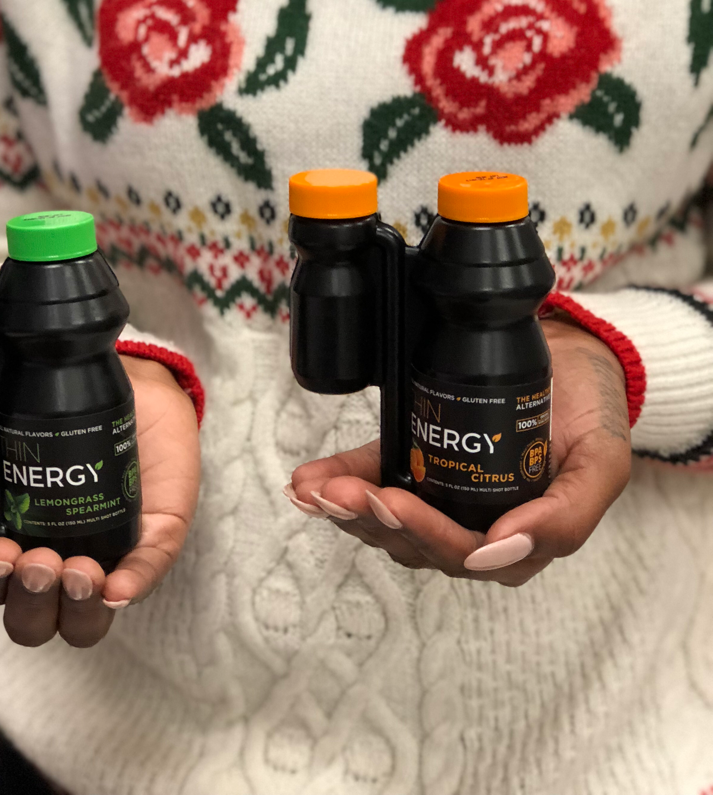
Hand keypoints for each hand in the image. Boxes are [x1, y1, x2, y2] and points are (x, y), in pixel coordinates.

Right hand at [0, 355, 199, 645]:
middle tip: (37, 561)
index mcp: (14, 542)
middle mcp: (57, 561)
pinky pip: (147, 576)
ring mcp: (108, 557)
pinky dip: (131, 586)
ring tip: (77, 570)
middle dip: (30, 602)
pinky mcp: (155, 539)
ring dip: (77, 609)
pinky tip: (117, 586)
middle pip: (33, 623)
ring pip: (87, 622)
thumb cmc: (54, 414)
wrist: (125, 378)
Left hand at [288, 317, 630, 585]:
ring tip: (315, 489)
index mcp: (520, 540)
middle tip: (342, 495)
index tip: (389, 500)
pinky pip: (373, 478)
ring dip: (347, 507)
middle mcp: (476, 529)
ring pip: (386, 520)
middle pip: (414, 541)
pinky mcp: (416, 461)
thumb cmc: (592, 412)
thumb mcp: (604, 463)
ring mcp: (442, 497)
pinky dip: (338, 480)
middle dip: (373, 519)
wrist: (573, 357)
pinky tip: (307, 480)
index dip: (421, 532)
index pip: (461, 553)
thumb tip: (501, 551)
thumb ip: (566, 517)